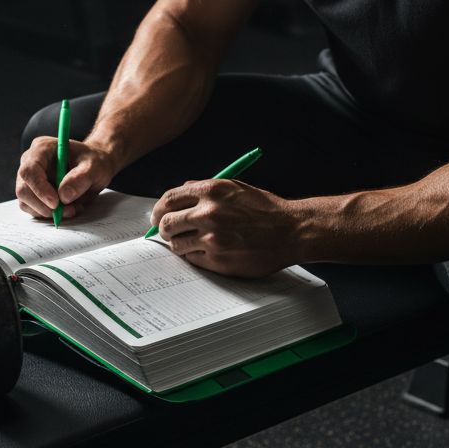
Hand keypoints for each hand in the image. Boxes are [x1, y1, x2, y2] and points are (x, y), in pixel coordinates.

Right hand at [16, 137, 119, 220]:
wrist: (94, 168)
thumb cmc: (94, 162)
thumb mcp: (94, 167)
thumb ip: (81, 178)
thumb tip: (64, 195)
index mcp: (42, 148)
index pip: (29, 170)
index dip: (39, 189)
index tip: (56, 203)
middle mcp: (30, 162)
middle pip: (23, 189)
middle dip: (43, 205)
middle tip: (68, 211)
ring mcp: (30, 179)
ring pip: (25, 202)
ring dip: (47, 212)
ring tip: (71, 209)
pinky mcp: (32, 193)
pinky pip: (32, 209)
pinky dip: (48, 214)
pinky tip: (66, 209)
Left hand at [149, 179, 302, 276]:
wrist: (291, 231)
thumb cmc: (265, 210)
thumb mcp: (234, 188)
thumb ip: (204, 189)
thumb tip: (179, 194)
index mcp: (210, 191)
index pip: (168, 199)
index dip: (158, 209)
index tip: (157, 216)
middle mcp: (208, 213)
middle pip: (166, 223)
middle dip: (163, 229)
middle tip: (168, 233)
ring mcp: (212, 238)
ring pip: (176, 245)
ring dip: (179, 244)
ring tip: (192, 242)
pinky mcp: (218, 260)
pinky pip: (192, 259)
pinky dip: (195, 256)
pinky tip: (208, 251)